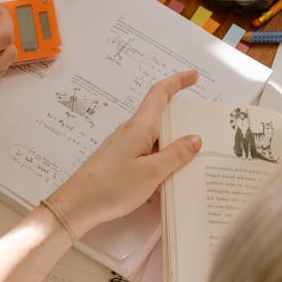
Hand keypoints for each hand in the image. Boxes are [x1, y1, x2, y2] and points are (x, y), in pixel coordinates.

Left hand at [45, 71, 201, 235]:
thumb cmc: (111, 187)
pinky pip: (147, 154)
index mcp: (139, 128)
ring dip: (173, 144)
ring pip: (154, 138)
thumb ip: (175, 155)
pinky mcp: (120, 162)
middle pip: (159, 116)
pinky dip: (161, 160)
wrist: (77, 205)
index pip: (159, 94)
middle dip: (182, 119)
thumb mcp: (151, 173)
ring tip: (194, 159)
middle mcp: (130, 132)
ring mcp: (124, 147)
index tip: (194, 75)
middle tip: (204, 128)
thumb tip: (194, 139)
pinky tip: (170, 177)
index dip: (178, 81)